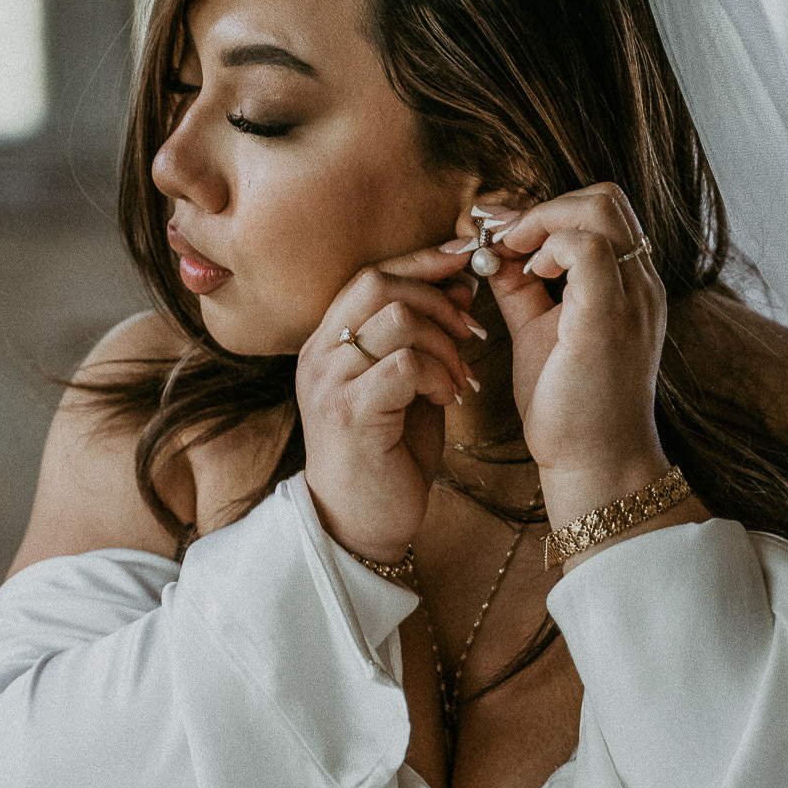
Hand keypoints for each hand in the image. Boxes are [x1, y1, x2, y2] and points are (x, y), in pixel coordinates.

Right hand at [297, 248, 481, 562]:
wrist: (360, 526)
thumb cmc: (386, 458)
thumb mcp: (408, 387)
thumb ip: (426, 338)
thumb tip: (458, 285)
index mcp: (327, 344)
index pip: (370, 275)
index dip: (421, 262)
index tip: (465, 263)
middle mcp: (319, 356)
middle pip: (378, 283)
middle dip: (437, 298)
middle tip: (469, 332)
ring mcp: (329, 383)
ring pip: (397, 319)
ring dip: (444, 343)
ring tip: (460, 379)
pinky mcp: (349, 413)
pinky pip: (406, 365)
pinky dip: (439, 375)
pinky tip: (448, 400)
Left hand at [483, 183, 669, 524]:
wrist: (595, 465)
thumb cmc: (570, 410)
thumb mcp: (538, 334)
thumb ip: (520, 291)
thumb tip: (490, 254)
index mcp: (629, 287)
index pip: (600, 214)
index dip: (545, 211)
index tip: (499, 233)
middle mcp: (641, 284)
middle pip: (605, 198)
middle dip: (543, 206)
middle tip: (502, 238)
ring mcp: (633, 297)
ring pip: (599, 208)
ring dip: (543, 220)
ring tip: (514, 255)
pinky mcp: (610, 316)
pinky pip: (586, 247)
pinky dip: (548, 248)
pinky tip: (529, 279)